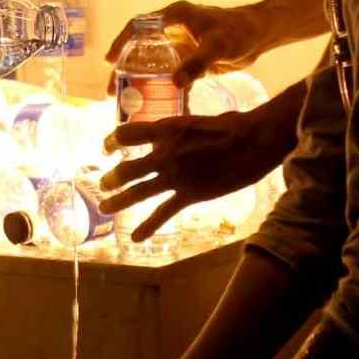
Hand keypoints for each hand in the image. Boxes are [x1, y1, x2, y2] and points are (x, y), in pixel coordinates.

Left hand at [99, 96, 298, 240]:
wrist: (254, 141)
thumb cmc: (230, 126)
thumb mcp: (194, 121)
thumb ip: (172, 132)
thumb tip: (160, 139)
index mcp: (165, 129)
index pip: (125, 134)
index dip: (112, 141)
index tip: (107, 146)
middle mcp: (165, 153)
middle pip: (127, 169)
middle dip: (112, 179)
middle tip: (103, 184)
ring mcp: (176, 176)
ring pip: (138, 192)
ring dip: (118, 201)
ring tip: (104, 208)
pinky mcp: (191, 194)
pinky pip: (163, 213)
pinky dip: (147, 227)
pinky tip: (135, 237)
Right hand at [104, 0, 273, 90]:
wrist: (260, 35)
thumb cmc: (239, 31)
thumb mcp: (218, 45)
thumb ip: (197, 63)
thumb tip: (174, 83)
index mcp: (174, 17)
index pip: (138, 26)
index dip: (121, 42)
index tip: (109, 61)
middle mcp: (172, 30)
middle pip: (140, 49)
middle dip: (125, 70)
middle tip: (113, 92)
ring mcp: (180, 47)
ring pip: (154, 65)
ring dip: (142, 83)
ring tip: (128, 104)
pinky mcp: (191, 61)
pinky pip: (172, 76)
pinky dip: (166, 91)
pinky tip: (160, 110)